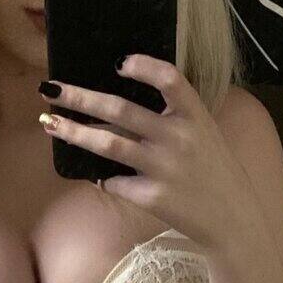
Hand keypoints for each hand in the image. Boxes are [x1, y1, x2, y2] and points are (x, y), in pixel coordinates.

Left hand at [37, 54, 252, 254]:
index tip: (119, 63)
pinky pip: (115, 181)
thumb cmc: (215, 171)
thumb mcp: (205, 133)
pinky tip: (95, 174)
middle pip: (120, 110)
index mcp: (195, 116)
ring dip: (74, 132)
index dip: (143, 66)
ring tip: (50, 123)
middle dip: (80, 97)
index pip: (169, 79)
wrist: (233, 219)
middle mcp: (178, 138)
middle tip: (50, 89)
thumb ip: (175, 114)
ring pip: (108, 144)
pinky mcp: (151, 197)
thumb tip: (122, 99)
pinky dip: (102, 177)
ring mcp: (163, 169)